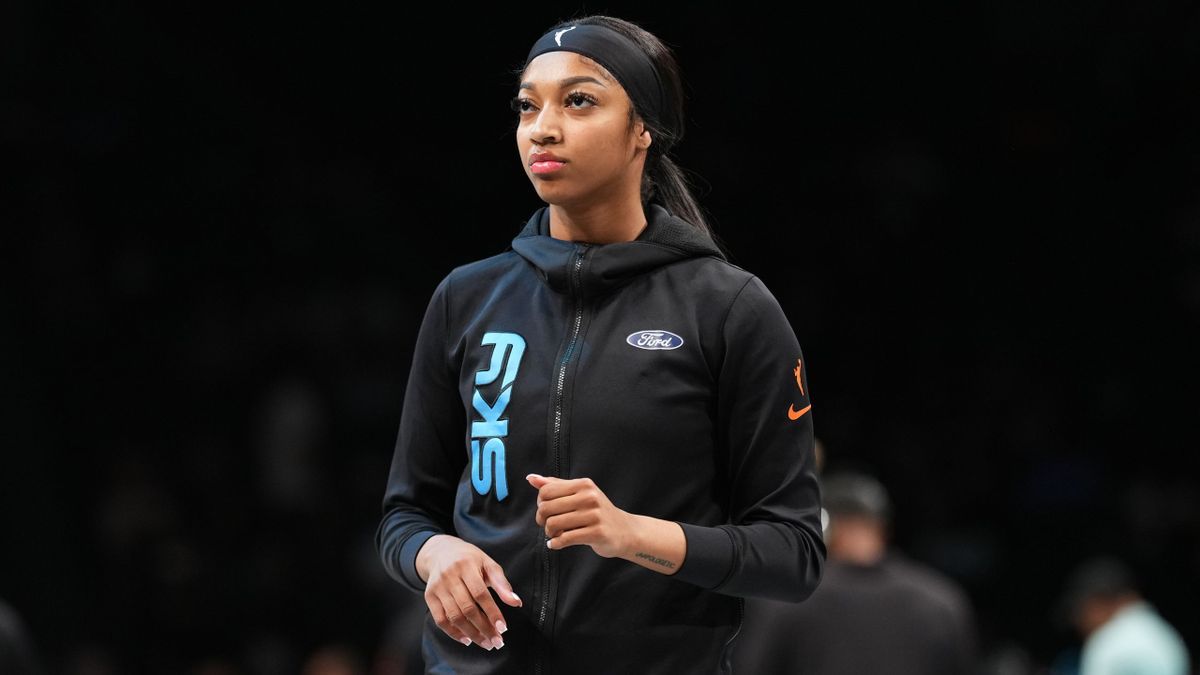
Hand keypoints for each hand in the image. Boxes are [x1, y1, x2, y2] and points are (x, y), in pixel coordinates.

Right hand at [416, 534, 522, 650]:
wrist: (441, 552)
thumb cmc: (470, 560)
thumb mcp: (488, 564)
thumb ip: (502, 583)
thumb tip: (516, 602)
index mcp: (466, 565)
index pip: (480, 593)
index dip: (492, 612)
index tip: (503, 628)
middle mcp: (449, 576)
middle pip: (467, 608)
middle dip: (484, 628)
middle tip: (497, 642)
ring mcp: (437, 587)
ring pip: (454, 617)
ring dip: (471, 634)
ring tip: (486, 643)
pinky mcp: (429, 596)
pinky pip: (440, 620)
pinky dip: (454, 633)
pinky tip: (467, 639)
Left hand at [526, 474, 634, 557]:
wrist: (625, 531)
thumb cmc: (597, 512)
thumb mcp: (580, 494)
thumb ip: (555, 485)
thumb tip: (531, 478)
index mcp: (583, 484)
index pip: (546, 491)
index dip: (540, 504)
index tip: (546, 512)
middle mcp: (589, 497)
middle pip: (546, 507)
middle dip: (542, 520)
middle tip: (548, 526)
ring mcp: (594, 515)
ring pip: (553, 524)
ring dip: (549, 533)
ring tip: (555, 535)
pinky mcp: (597, 533)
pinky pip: (565, 539)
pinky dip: (555, 544)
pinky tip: (556, 544)